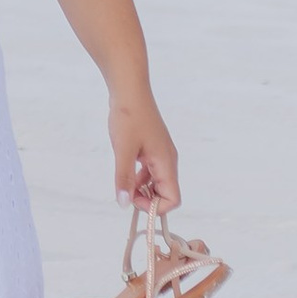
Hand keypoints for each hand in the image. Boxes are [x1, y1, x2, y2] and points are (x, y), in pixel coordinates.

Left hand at [109, 91, 179, 209]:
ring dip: (141, 188)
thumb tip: (124, 204)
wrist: (129, 91)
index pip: (173, 199)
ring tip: (124, 181)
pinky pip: (150, 171)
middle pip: (165, 193)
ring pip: (156, 183)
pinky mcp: (152, 149)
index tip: (132, 198)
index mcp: (166, 163)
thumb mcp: (123, 150)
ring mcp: (161, 155)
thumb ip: (124, 178)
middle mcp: (168, 161)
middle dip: (146, 199)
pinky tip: (125, 171)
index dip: (154, 206)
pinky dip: (139, 177)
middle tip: (125, 191)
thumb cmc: (129, 116)